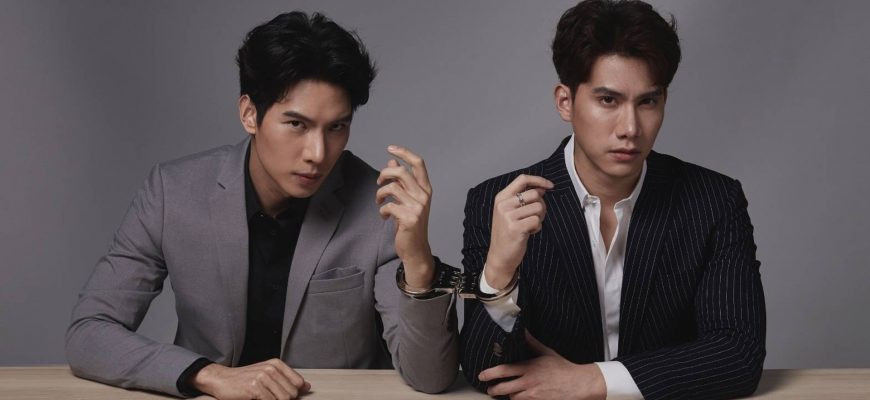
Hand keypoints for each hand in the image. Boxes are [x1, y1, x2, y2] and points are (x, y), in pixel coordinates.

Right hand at [191, 359, 310, 399]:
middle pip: (292, 393)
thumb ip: (286, 379)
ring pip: (283, 399)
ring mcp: (263, 377)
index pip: (298, 382)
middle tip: (270, 397)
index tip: (287, 396)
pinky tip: (257, 399)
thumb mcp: (267, 374)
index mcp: (276, 364)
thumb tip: (306, 386)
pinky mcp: (255, 387)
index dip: (294, 393)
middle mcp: (271, 368)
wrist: (221, 380)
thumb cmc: (244, 379)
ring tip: (264, 398)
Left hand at [376, 145, 434, 288]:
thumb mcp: (407, 200)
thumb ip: (401, 182)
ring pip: (392, 188)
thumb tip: (392, 163)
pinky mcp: (409, 218)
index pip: (418, 163)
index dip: (404, 152)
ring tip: (379, 202)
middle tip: (378, 183)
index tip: (390, 148)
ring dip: (380, 194)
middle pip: (401, 172)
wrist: (416, 248)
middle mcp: (424, 195)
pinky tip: (385, 216)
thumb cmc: (410, 223)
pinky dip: (382, 210)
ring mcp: (418, 207)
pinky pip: (388, 206)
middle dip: (384, 174)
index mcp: (425, 188)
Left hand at [478, 331, 605, 399]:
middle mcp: (529, 382)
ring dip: (508, 396)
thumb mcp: (546, 352)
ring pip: (512, 398)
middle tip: (489, 389)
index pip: (504, 370)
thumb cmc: (563, 368)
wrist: (578, 384)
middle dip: (493, 390)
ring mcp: (533, 395)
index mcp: (529, 368)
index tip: (482, 375)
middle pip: (503, 388)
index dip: (490, 374)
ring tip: (505, 393)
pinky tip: (519, 398)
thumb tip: (522, 330)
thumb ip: (532, 342)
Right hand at [485, 174, 553, 288]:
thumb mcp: (510, 212)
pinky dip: (537, 228)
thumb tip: (541, 188)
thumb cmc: (508, 233)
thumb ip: (523, 199)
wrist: (500, 256)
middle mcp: (503, 205)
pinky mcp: (515, 228)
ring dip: (539, 218)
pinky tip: (529, 233)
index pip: (522, 179)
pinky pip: (537, 221)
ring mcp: (508, 216)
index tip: (550, 186)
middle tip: (535, 217)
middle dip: (541, 205)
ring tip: (529, 226)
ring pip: (538, 207)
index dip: (539, 180)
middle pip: (534, 194)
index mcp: (501, 198)